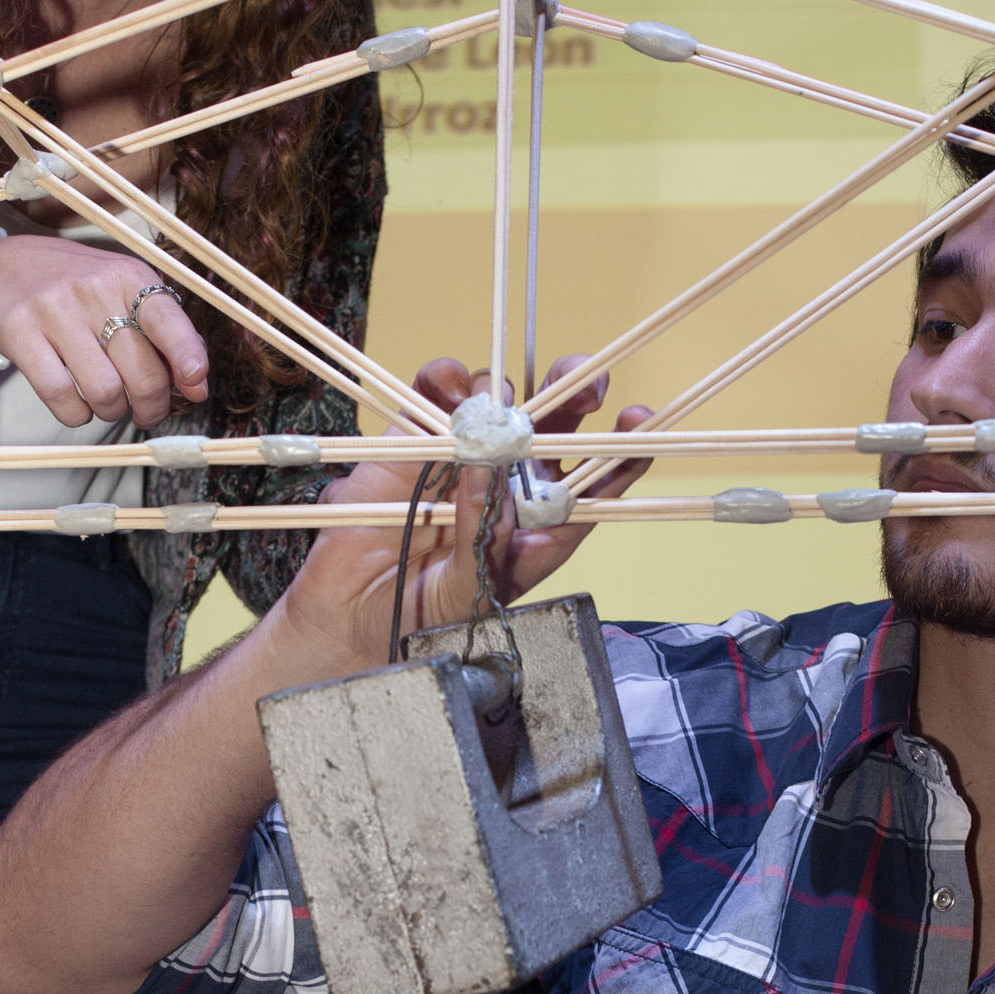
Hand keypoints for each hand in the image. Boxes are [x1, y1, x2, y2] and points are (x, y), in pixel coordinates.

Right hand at [0, 234, 209, 430]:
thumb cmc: (71, 287)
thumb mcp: (121, 291)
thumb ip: (163, 333)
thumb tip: (198, 385)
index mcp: (127, 276)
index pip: (168, 321)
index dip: (188, 356)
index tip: (196, 383)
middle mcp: (93, 289)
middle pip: (141, 371)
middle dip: (152, 405)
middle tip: (147, 412)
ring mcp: (54, 311)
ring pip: (105, 390)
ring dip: (113, 412)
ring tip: (108, 405)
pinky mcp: (20, 333)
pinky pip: (61, 395)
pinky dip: (77, 415)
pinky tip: (78, 407)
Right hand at [277, 354, 653, 680]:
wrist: (355, 616)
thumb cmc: (426, 617)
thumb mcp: (471, 593)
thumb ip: (483, 539)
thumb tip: (487, 474)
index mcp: (541, 521)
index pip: (596, 479)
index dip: (624, 450)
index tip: (639, 421)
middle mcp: (512, 480)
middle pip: (557, 422)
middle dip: (578, 392)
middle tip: (587, 385)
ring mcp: (465, 453)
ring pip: (501, 398)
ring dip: (505, 388)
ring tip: (494, 411)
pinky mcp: (416, 437)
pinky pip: (437, 391)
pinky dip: (444, 376)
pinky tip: (449, 386)